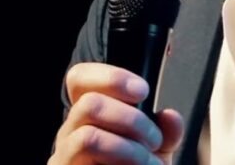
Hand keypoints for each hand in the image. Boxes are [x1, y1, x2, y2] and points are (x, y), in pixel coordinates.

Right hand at [49, 62, 183, 164]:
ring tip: (149, 161)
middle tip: (155, 139)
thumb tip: (170, 117)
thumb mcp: (158, 147)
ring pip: (88, 136)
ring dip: (128, 148)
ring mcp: (64, 157)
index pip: (80, 77)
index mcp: (90, 112)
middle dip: (131, 119)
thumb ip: (167, 130)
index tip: (143, 91)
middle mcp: (70, 131)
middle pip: (89, 104)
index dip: (111, 77)